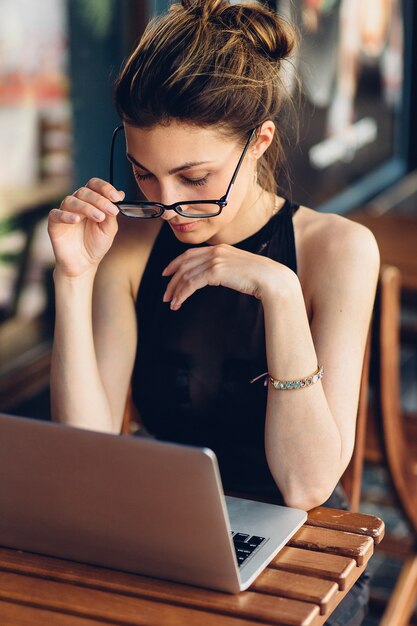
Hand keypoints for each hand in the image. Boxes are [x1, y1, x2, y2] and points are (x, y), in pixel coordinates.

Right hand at [48, 178, 124, 277]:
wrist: (84, 263)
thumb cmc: (96, 244)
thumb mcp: (109, 229)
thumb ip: (112, 212)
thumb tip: (120, 193)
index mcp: (90, 202)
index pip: (94, 185)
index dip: (105, 188)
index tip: (116, 197)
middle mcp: (77, 204)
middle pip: (84, 191)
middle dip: (99, 200)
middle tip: (110, 211)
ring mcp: (64, 212)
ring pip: (71, 201)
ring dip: (86, 207)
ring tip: (99, 218)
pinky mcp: (54, 223)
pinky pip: (56, 214)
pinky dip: (66, 215)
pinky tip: (76, 220)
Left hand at [162, 243, 282, 309]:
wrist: (270, 278)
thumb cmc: (259, 277)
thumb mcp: (238, 267)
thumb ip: (224, 268)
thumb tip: (213, 276)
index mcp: (220, 248)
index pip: (190, 254)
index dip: (175, 263)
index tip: (167, 273)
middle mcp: (215, 251)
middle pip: (184, 264)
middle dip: (172, 280)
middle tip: (166, 294)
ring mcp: (215, 260)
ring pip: (186, 275)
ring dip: (175, 290)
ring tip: (171, 302)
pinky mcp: (216, 271)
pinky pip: (191, 283)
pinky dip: (182, 294)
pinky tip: (179, 303)